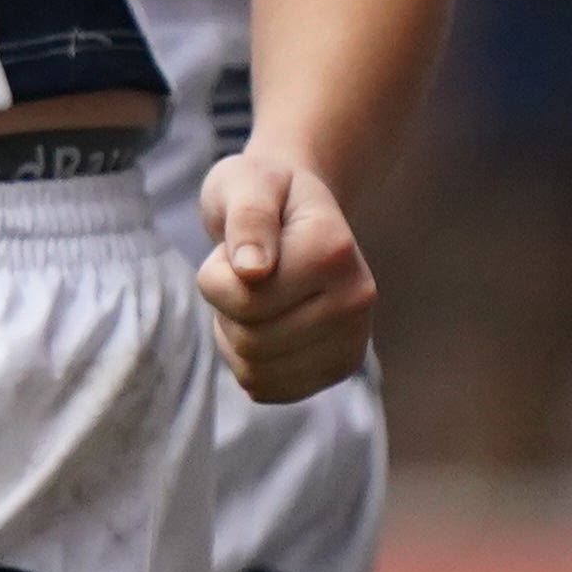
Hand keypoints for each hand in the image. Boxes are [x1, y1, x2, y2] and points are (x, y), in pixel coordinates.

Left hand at [196, 147, 376, 401]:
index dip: (213, 276)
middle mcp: (357, 299)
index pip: (244, 299)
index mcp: (334, 251)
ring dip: (234, 336)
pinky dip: (247, 364)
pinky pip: (268, 388)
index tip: (233, 250)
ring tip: (254, 297)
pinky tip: (262, 328)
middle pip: (251, 341)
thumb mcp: (245, 183)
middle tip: (242, 275)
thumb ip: (247, 218)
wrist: (296, 211)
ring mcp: (354, 338)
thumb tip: (252, 271)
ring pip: (256, 370)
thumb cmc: (263, 192)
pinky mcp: (340, 368)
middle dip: (225, 308)